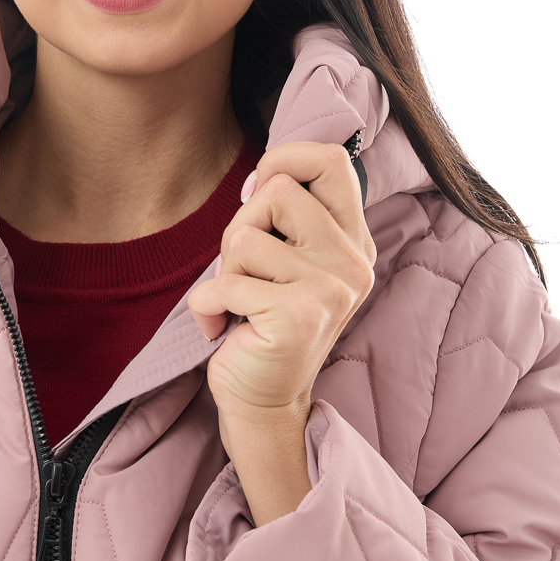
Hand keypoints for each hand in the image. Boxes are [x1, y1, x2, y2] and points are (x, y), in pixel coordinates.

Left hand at [187, 140, 375, 519]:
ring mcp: (331, 291)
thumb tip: (262, 173)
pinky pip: (225, 283)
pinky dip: (206, 306)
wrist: (263, 402)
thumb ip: (284, 215)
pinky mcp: (298, 317)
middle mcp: (353, 262)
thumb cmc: (262, 321)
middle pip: (278, 190)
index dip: (285, 158)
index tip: (258, 192)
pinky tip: (222, 328)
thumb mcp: (282, 259)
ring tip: (239, 303)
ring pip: (244, 237)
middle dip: (241, 225)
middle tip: (244, 270)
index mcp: (353, 241)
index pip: (334, 160)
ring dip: (224, 271)